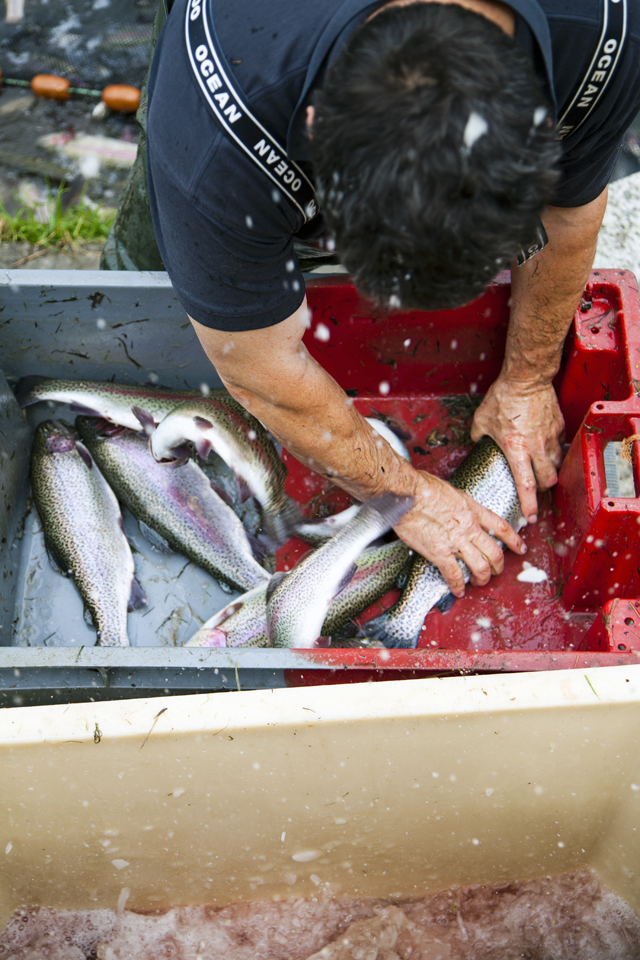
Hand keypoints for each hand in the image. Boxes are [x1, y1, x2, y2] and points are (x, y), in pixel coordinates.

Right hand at [393, 471, 526, 597]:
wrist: (407, 494)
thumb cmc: (422, 487)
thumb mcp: (451, 491)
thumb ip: (459, 504)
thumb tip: (457, 509)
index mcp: (472, 510)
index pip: (500, 527)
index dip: (513, 540)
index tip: (520, 548)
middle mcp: (469, 528)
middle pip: (494, 552)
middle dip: (498, 566)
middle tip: (496, 571)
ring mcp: (456, 542)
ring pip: (479, 566)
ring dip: (482, 578)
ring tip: (479, 582)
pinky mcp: (440, 553)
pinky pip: (454, 575)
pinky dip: (458, 586)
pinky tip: (458, 590)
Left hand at [470, 377, 563, 523]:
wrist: (526, 378)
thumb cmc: (503, 397)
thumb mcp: (481, 420)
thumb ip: (479, 436)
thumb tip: (479, 443)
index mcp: (515, 448)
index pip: (526, 485)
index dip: (529, 505)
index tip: (531, 517)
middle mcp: (536, 447)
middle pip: (547, 480)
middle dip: (542, 490)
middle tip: (535, 492)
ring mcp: (550, 437)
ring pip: (556, 464)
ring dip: (549, 471)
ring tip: (540, 470)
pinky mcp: (559, 427)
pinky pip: (558, 445)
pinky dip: (552, 450)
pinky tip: (544, 446)